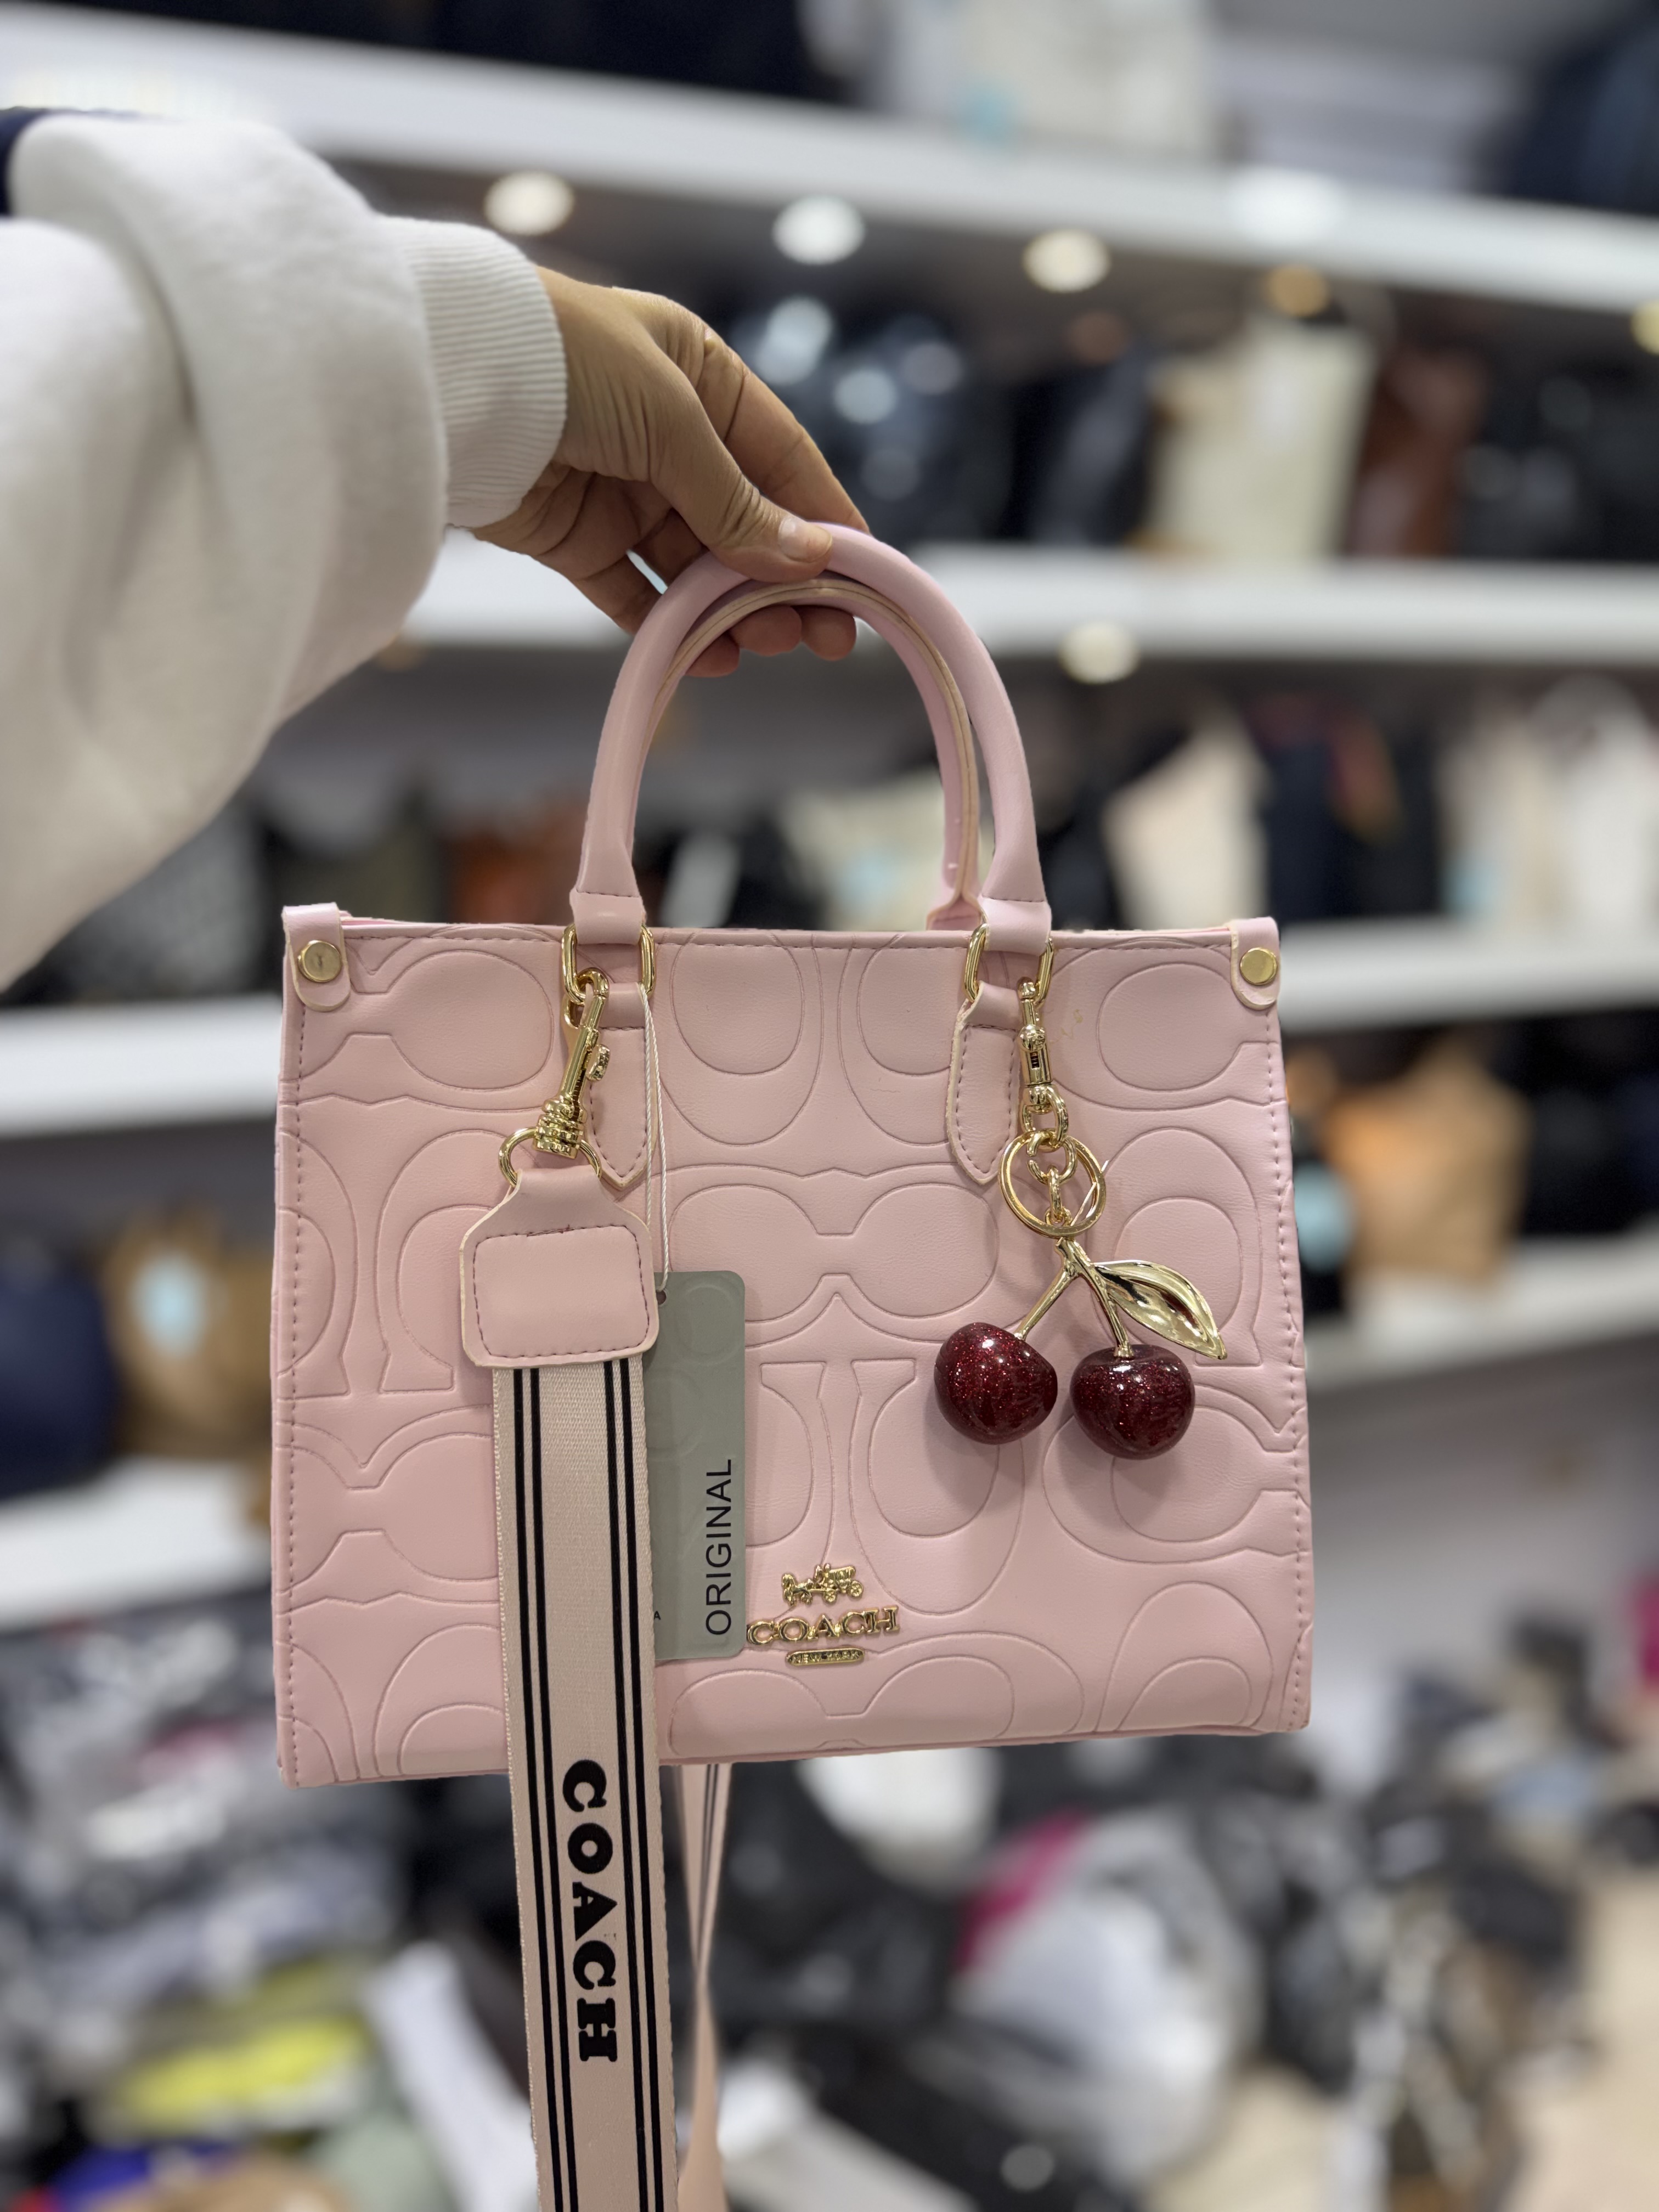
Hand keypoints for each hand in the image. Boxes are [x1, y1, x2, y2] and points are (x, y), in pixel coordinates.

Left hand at [476, 269, 865, 675]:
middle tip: (823, 639)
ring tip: (765, 645)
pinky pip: (636, 591)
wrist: (450, 377)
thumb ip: (738, 502)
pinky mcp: (573, 536)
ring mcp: (620, 487)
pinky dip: (672, 625)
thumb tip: (808, 560)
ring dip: (733, 608)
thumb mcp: (674, 423)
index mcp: (700, 374)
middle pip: (745, 521)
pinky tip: (709, 655)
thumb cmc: (569, 363)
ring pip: (695, 563)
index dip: (825, 520)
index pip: (783, 458)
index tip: (863, 581)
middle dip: (785, 580)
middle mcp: (665, 431)